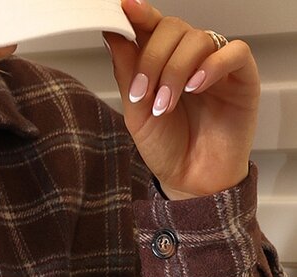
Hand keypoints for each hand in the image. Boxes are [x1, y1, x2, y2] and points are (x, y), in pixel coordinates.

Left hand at [103, 0, 259, 198]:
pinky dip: (212, 66)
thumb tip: (113, 34)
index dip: (140, 15)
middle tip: (144, 94)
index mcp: (163, 62)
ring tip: (166, 105)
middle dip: (153, 58)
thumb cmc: (167, 148)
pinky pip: (233, 52)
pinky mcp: (242, 76)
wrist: (191, 181)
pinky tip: (196, 86)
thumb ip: (128, 72)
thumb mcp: (137, 112)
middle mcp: (190, 57)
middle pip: (173, 28)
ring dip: (176, 71)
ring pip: (199, 39)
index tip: (125, 9)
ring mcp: (217, 64)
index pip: (153, 27)